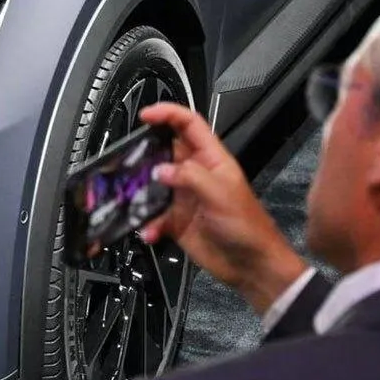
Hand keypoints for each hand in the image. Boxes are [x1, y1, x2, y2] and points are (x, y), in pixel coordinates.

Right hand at [136, 103, 308, 315]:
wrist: (251, 266)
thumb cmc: (248, 227)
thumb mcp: (221, 194)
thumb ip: (190, 176)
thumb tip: (161, 169)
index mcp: (211, 159)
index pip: (188, 124)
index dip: (168, 113)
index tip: (146, 115)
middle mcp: (195, 175)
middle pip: (164, 151)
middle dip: (144, 153)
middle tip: (128, 159)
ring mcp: (184, 197)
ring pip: (152, 184)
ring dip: (140, 191)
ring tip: (132, 197)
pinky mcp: (176, 221)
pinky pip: (152, 216)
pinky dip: (146, 222)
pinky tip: (150, 230)